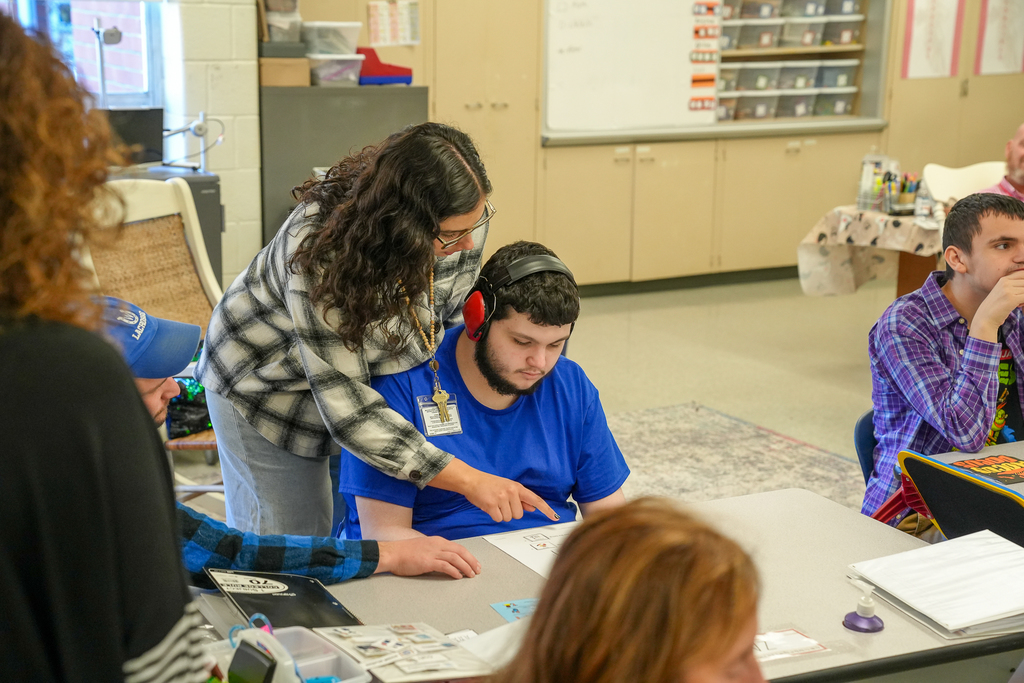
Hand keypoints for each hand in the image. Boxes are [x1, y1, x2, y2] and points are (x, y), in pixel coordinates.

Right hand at [376, 536, 481, 578]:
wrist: (392, 553)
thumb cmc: (405, 552)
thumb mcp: (424, 548)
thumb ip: (435, 552)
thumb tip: (446, 561)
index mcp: (437, 541)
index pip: (458, 547)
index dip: (469, 556)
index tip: (475, 563)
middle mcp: (437, 545)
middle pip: (460, 552)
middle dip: (471, 561)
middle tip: (477, 570)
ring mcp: (433, 552)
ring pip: (455, 558)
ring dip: (466, 567)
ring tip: (471, 575)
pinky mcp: (428, 562)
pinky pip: (445, 566)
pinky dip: (454, 571)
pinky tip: (458, 576)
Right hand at [429, 459, 559, 522]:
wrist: (472, 480)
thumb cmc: (488, 484)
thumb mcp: (507, 487)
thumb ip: (520, 498)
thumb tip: (532, 507)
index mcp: (517, 487)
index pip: (536, 499)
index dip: (546, 509)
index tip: (554, 516)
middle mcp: (511, 492)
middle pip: (519, 514)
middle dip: (510, 512)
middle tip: (501, 504)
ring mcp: (502, 498)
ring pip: (509, 518)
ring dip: (501, 514)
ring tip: (494, 504)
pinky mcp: (492, 505)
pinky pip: (499, 519)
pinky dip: (494, 516)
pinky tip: (489, 507)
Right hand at [971, 270, 1023, 341]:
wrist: (985, 318)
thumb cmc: (995, 307)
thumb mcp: (1002, 292)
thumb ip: (1014, 286)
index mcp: (1003, 279)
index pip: (1023, 274)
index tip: (1020, 291)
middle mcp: (1005, 282)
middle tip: (1020, 299)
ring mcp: (1008, 290)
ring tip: (1019, 303)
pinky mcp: (1011, 299)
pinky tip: (1019, 305)